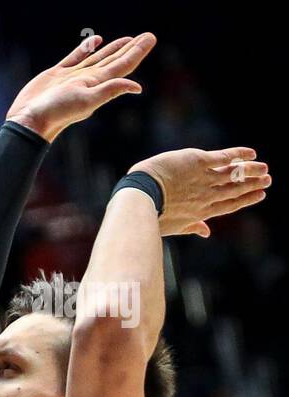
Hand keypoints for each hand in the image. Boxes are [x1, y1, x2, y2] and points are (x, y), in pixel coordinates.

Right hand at [6, 32, 154, 141]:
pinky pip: (76, 57)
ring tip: (128, 39)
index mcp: (97, 84)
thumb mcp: (86, 100)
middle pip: (115, 60)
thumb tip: (137, 87)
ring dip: (113, 48)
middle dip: (131, 48)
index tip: (150, 38)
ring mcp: (73, 77)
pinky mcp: (56, 75)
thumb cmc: (56, 112)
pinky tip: (95, 41)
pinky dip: (86, 48)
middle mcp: (88, 80)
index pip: (123, 65)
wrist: (29, 120)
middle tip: (148, 36)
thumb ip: (110, 90)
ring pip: (98, 58)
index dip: (137, 51)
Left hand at [129, 147, 269, 236]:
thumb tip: (206, 232)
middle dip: (253, 185)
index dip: (246, 200)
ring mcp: (204, 178)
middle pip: (235, 189)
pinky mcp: (198, 162)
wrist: (139, 198)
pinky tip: (251, 153)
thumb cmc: (150, 215)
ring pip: (234, 174)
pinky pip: (224, 157)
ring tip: (264, 168)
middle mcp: (207, 196)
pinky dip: (239, 154)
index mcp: (201, 212)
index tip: (260, 195)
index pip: (229, 205)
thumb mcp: (172, 226)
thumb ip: (191, 227)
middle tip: (268, 179)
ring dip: (251, 170)